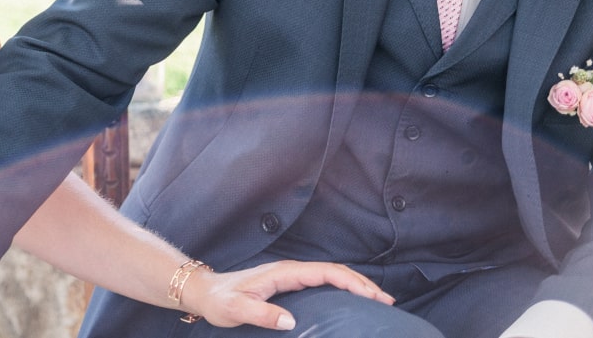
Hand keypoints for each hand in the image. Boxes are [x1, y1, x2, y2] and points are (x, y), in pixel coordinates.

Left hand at [185, 259, 394, 330]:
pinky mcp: (289, 285)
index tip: (373, 296)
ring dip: (355, 285)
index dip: (351, 282)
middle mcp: (290, 271)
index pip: (325, 272)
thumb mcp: (237, 309)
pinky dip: (342, 289)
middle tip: (387, 302)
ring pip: (330, 276)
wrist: (206, 292)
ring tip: (379, 301)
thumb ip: (262, 314)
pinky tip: (352, 302)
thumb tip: (292, 320)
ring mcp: (290, 277)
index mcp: (283, 273)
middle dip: (362, 283)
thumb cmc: (220, 301)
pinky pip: (322, 283)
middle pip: (334, 271)